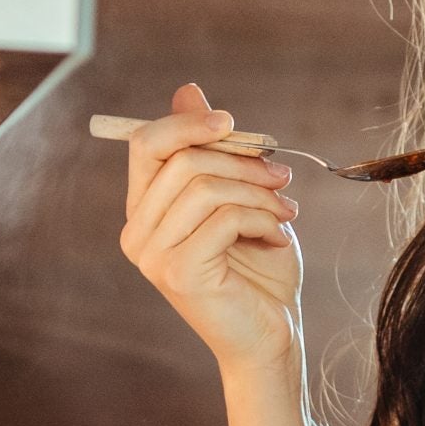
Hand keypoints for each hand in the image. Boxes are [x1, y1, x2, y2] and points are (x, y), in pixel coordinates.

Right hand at [117, 80, 304, 384]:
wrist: (270, 335)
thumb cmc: (257, 269)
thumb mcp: (238, 197)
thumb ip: (211, 150)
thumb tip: (187, 90)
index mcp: (145, 211)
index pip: (145, 143)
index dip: (188, 123)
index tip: (233, 122)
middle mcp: (138, 233)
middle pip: (180, 159)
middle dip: (240, 159)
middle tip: (281, 177)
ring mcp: (153, 256)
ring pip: (204, 185)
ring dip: (258, 190)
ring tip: (286, 209)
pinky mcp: (179, 273)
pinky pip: (223, 216)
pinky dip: (262, 217)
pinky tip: (279, 235)